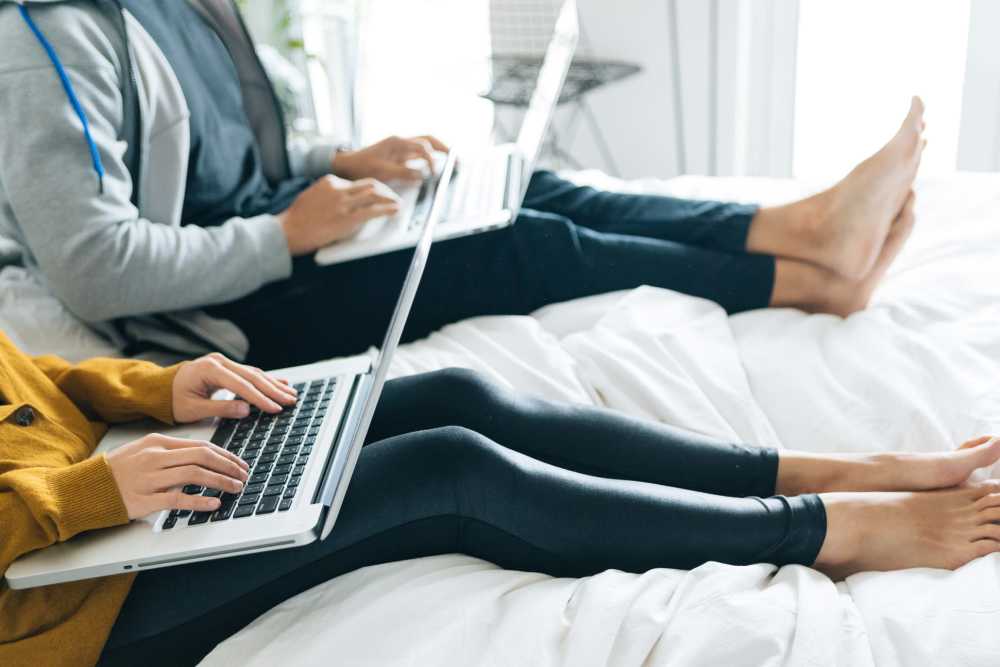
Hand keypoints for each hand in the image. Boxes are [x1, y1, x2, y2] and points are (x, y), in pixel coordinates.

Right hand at [106, 434, 249, 518]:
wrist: (86, 488)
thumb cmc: (117, 470)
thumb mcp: (143, 451)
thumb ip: (171, 452)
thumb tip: (204, 456)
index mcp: (157, 443)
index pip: (201, 445)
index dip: (225, 455)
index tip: (239, 463)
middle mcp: (155, 457)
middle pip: (202, 457)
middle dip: (228, 466)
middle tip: (244, 475)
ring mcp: (149, 478)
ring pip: (194, 475)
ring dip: (220, 481)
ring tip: (235, 487)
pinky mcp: (144, 500)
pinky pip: (178, 499)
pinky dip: (199, 501)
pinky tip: (214, 504)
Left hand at [172, 352, 297, 422]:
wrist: (160, 388)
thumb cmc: (173, 400)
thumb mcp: (193, 409)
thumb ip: (220, 408)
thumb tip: (246, 410)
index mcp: (210, 370)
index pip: (241, 385)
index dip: (260, 398)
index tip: (275, 408)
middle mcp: (219, 361)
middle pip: (252, 376)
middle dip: (273, 390)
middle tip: (291, 401)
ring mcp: (223, 362)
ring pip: (254, 373)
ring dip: (273, 385)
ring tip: (291, 394)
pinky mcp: (226, 367)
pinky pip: (249, 374)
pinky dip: (265, 381)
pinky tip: (280, 384)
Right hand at [278, 175, 400, 255]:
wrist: (288, 230)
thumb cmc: (297, 218)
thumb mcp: (312, 195)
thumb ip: (329, 193)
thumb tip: (344, 198)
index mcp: (330, 181)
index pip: (357, 182)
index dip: (371, 188)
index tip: (378, 194)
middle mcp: (339, 189)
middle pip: (370, 184)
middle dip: (385, 190)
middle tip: (393, 197)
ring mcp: (344, 203)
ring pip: (374, 195)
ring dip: (390, 199)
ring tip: (397, 204)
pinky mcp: (347, 218)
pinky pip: (373, 211)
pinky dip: (387, 210)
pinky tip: (395, 210)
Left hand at [333, 135, 449, 183]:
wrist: (347, 164)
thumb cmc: (362, 166)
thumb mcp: (382, 171)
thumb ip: (403, 172)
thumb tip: (422, 176)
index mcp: (398, 142)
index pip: (423, 147)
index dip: (432, 159)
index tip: (435, 172)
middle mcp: (401, 142)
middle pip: (428, 139)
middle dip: (444, 147)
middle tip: (456, 158)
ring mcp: (401, 147)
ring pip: (425, 144)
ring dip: (438, 150)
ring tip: (451, 160)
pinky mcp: (399, 155)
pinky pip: (418, 153)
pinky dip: (429, 157)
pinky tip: (434, 166)